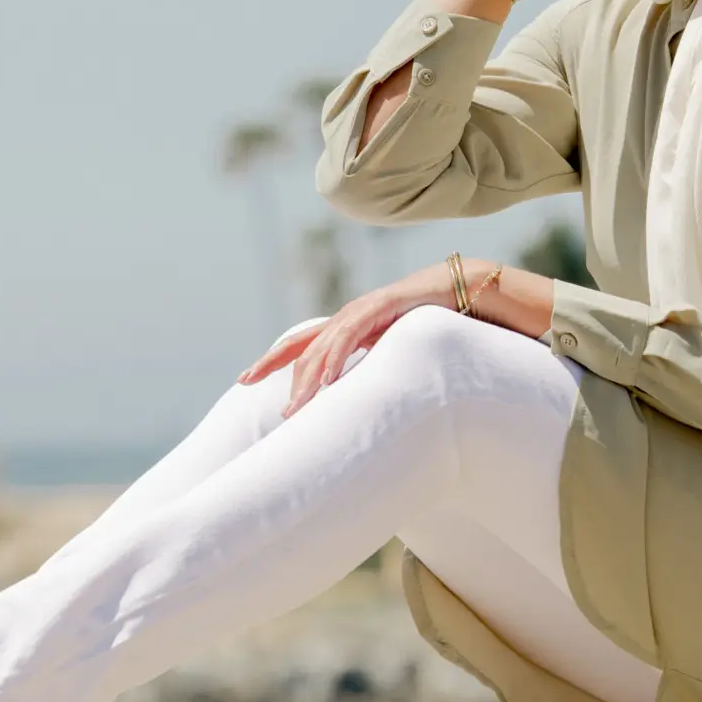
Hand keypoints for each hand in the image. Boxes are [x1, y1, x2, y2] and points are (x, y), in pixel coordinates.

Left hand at [239, 265, 456, 415]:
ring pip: (323, 346)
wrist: (457, 291)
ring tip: (297, 407)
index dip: (270, 360)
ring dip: (308, 379)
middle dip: (279, 374)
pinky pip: (351, 335)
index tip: (243, 379)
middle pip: (301, 348)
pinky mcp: (379, 306)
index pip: (298, 344)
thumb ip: (370, 370)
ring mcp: (360, 310)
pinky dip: (336, 358)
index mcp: (344, 328)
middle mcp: (345, 317)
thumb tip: (351, 401)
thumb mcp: (392, 352)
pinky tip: (326, 380)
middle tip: (278, 411)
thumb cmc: (428, 324)